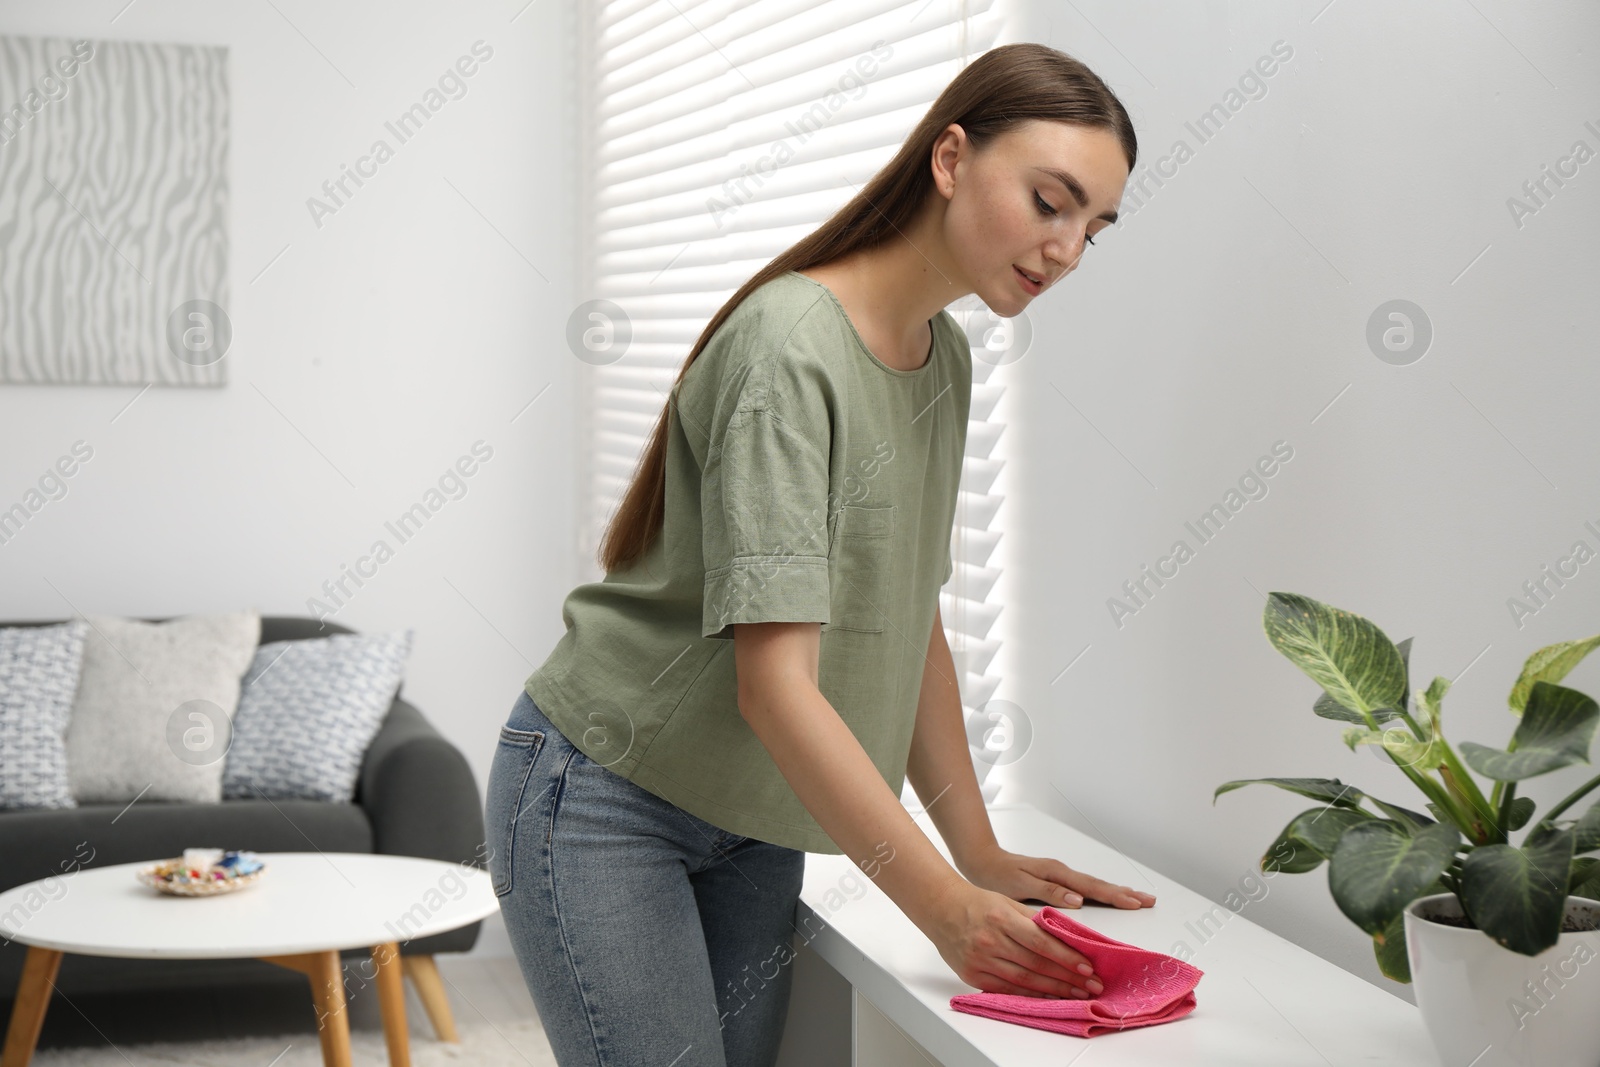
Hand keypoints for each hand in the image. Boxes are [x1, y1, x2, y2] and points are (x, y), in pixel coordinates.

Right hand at [922, 880, 1105, 998]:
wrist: (941, 910)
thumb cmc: (977, 904)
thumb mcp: (1007, 902)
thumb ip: (1034, 920)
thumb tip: (1065, 936)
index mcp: (1001, 918)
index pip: (1040, 942)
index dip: (1066, 957)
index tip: (1087, 967)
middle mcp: (990, 941)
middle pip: (1036, 964)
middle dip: (1068, 977)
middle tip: (1091, 985)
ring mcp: (980, 960)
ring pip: (1024, 980)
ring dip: (1054, 989)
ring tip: (1076, 994)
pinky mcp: (972, 975)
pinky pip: (1007, 989)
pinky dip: (1030, 994)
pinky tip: (1048, 996)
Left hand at [961, 846, 1156, 909]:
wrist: (982, 861)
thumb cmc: (997, 876)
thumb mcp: (1020, 885)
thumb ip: (1049, 891)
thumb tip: (1078, 899)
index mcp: (1057, 874)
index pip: (1092, 888)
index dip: (1115, 897)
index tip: (1137, 903)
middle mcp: (1062, 873)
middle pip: (1099, 885)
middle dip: (1125, 893)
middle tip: (1150, 900)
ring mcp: (1061, 875)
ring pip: (1094, 886)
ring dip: (1117, 893)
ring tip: (1138, 899)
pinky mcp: (1057, 880)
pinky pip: (1085, 888)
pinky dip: (1101, 893)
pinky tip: (1108, 898)